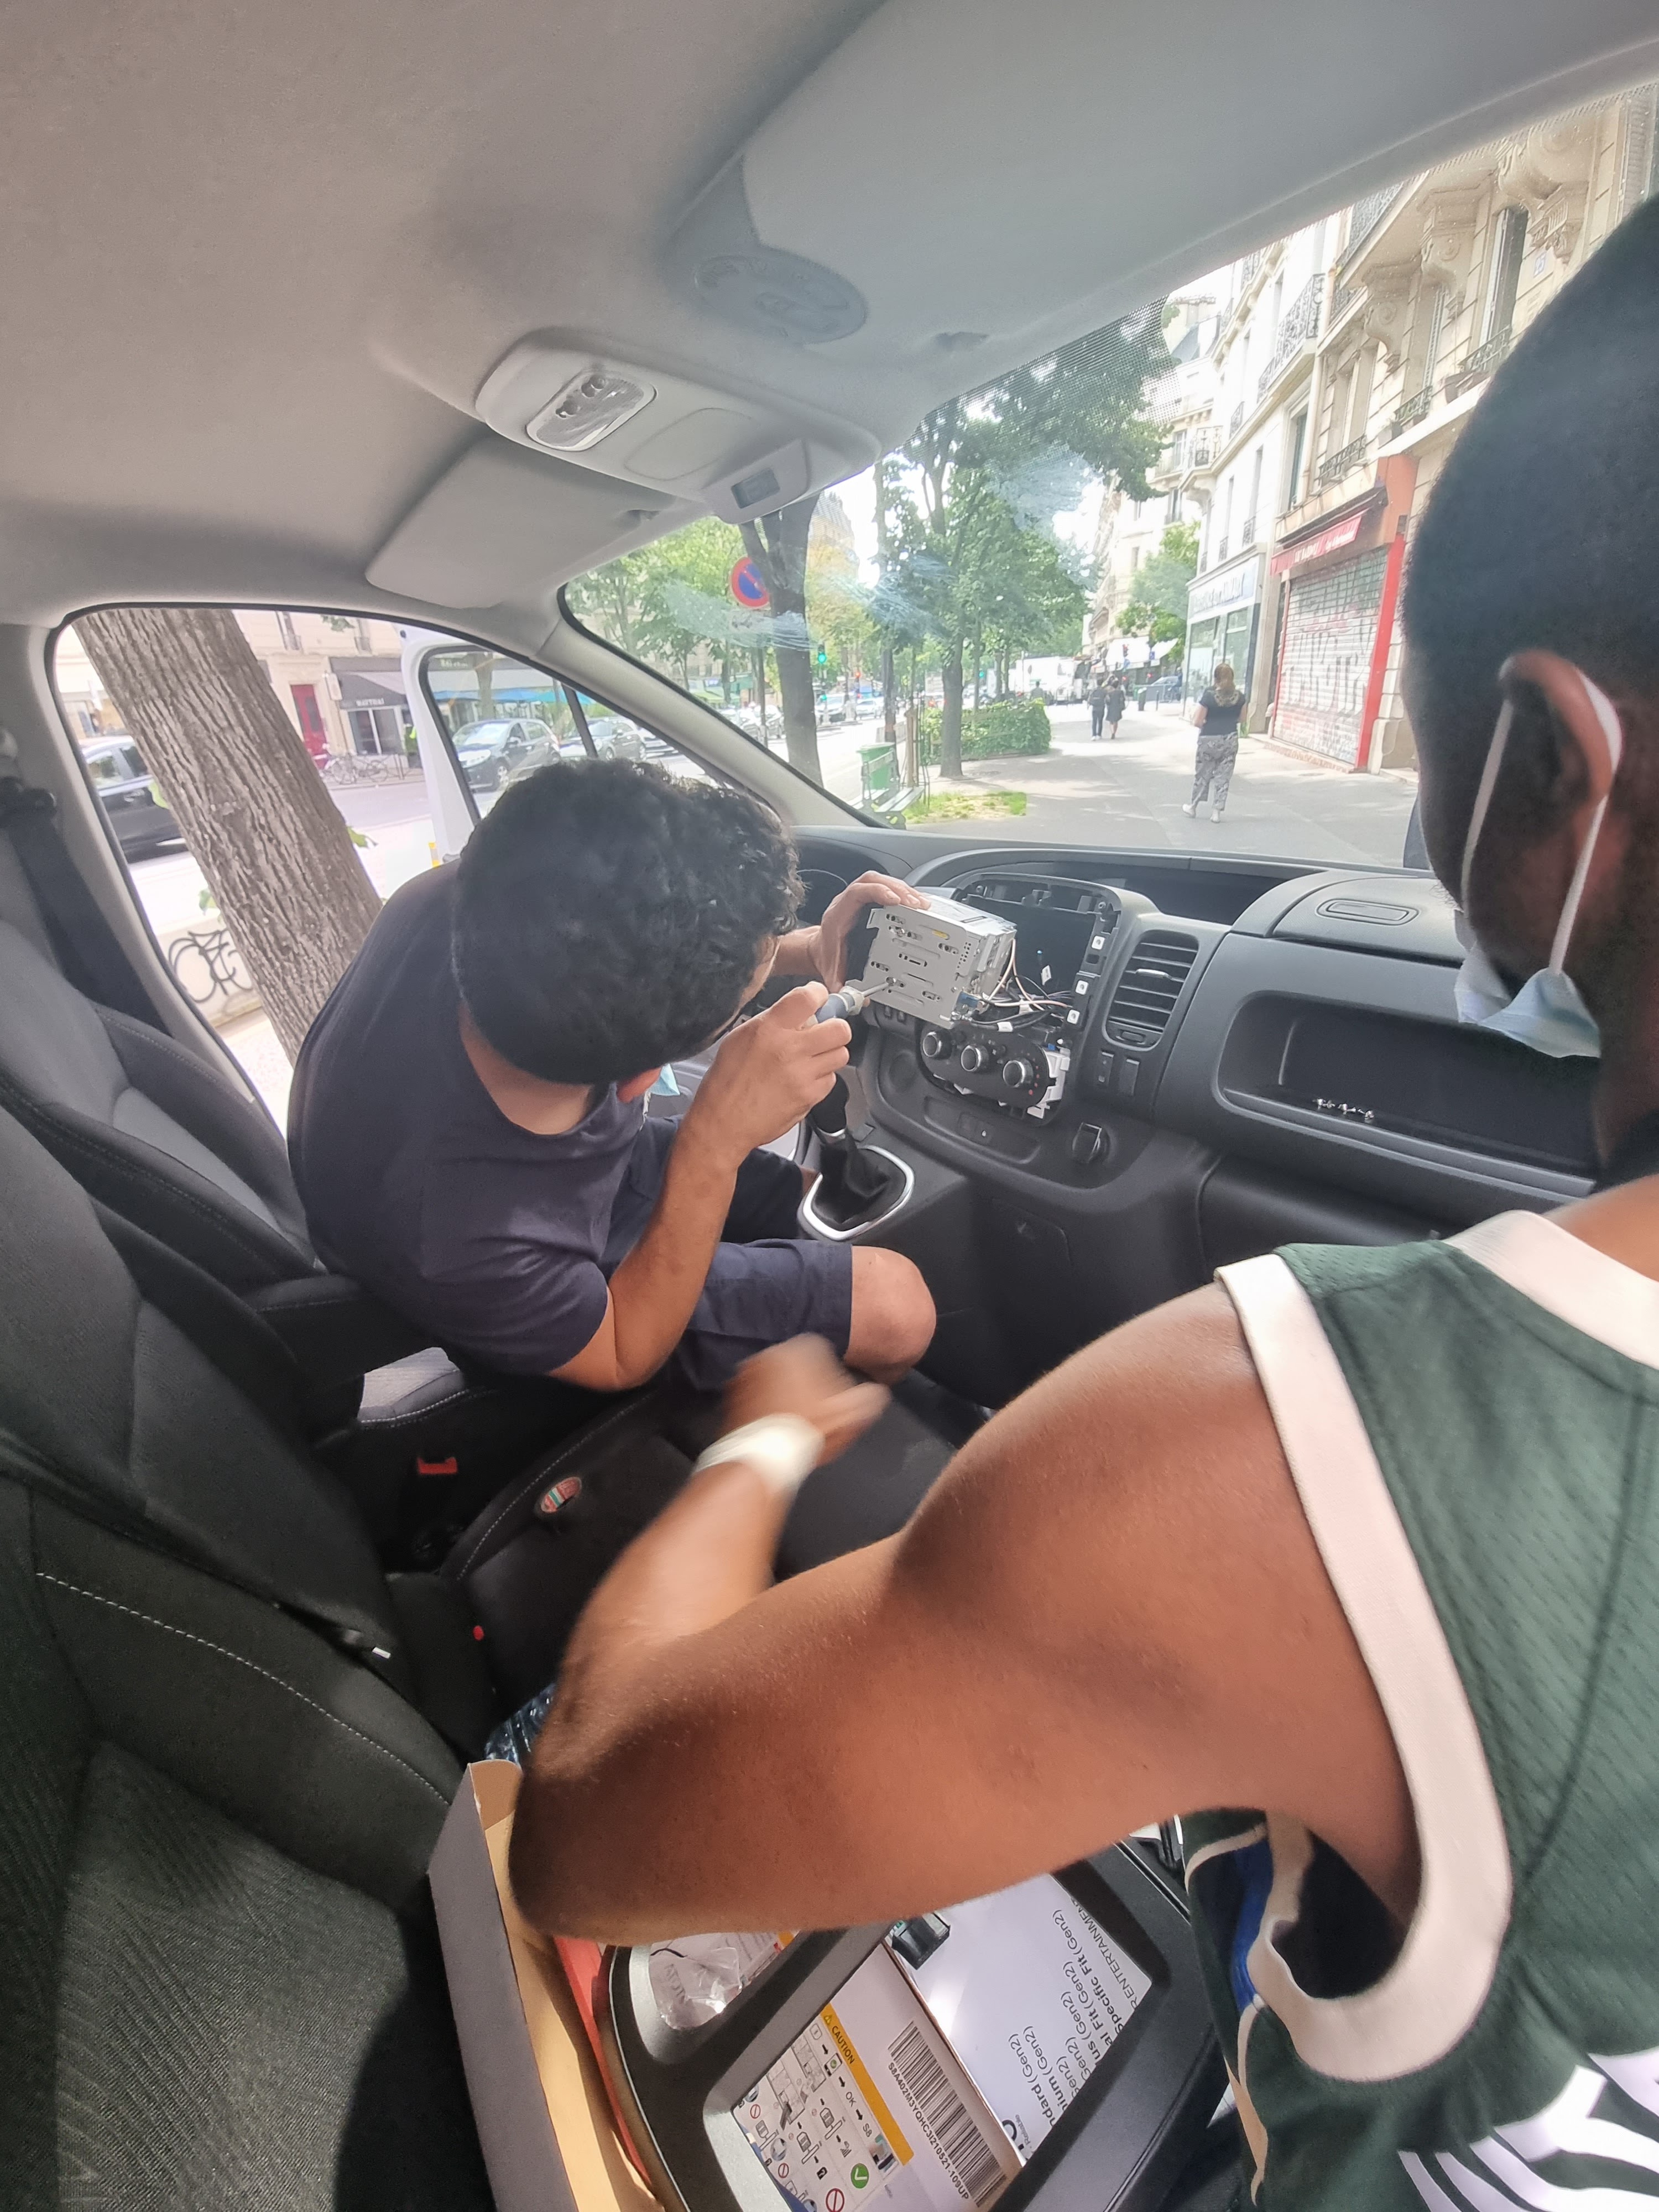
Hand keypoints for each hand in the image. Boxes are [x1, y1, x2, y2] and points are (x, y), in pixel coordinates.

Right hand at [687, 984, 850, 1160]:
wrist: (723, 1122)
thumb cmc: (726, 1082)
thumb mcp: (740, 1038)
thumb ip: (772, 1022)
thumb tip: (799, 1013)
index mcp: (769, 1029)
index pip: (808, 998)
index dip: (819, 994)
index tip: (819, 998)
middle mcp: (789, 1050)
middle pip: (839, 1029)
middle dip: (834, 1028)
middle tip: (823, 1032)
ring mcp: (803, 1076)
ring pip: (840, 1054)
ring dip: (829, 1053)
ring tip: (811, 1058)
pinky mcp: (810, 1097)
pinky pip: (830, 1080)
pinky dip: (821, 1078)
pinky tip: (803, 1079)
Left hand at [724, 1337, 888, 1464]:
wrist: (763, 1456)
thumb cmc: (807, 1430)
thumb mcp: (851, 1415)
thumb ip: (870, 1398)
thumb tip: (877, 1393)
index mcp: (801, 1348)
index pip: (824, 1353)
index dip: (832, 1379)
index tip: (833, 1398)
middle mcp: (771, 1353)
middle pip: (797, 1365)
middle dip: (807, 1384)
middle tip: (815, 1411)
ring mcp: (747, 1371)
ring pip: (775, 1379)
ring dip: (785, 1393)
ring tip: (796, 1420)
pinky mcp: (731, 1393)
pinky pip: (755, 1394)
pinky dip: (765, 1404)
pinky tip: (777, 1424)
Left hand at [814, 872, 928, 989]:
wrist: (818, 949)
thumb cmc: (827, 956)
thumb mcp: (832, 973)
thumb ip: (841, 986)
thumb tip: (854, 998)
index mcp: (839, 916)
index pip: (858, 893)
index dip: (878, 892)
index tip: (896, 901)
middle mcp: (847, 903)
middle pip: (873, 881)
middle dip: (897, 889)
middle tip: (916, 904)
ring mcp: (858, 899)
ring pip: (880, 881)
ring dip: (902, 889)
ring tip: (920, 903)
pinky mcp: (868, 901)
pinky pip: (885, 887)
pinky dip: (901, 893)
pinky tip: (914, 902)